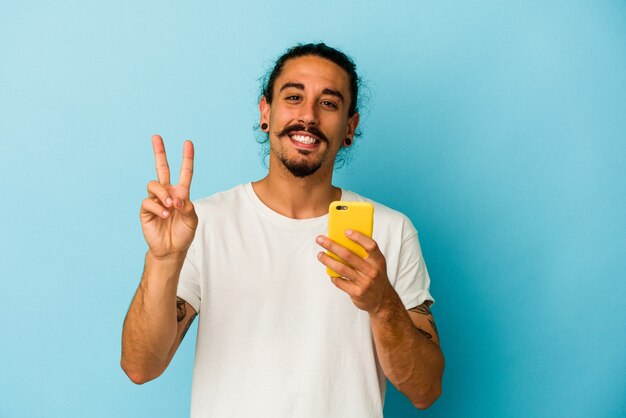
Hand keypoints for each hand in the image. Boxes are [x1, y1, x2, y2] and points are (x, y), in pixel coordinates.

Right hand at [140, 135, 197, 257]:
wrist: (171, 250)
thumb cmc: (183, 234)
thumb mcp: (192, 221)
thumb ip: (187, 208)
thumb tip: (176, 198)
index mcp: (181, 193)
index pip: (185, 172)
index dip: (187, 158)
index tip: (188, 143)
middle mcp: (167, 193)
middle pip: (162, 168)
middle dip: (159, 152)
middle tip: (156, 137)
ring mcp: (156, 200)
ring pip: (154, 185)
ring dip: (163, 194)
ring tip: (170, 207)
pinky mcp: (146, 210)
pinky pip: (148, 201)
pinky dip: (157, 208)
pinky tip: (163, 216)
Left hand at [316, 230, 395, 312]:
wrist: (382, 301)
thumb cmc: (375, 276)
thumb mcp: (376, 264)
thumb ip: (365, 253)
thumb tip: (343, 239)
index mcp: (378, 261)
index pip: (370, 245)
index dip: (358, 237)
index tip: (346, 231)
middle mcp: (372, 271)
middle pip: (349, 255)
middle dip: (332, 246)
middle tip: (320, 239)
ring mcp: (364, 283)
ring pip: (341, 268)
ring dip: (328, 260)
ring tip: (320, 255)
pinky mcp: (356, 293)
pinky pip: (340, 282)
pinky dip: (333, 276)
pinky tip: (330, 273)